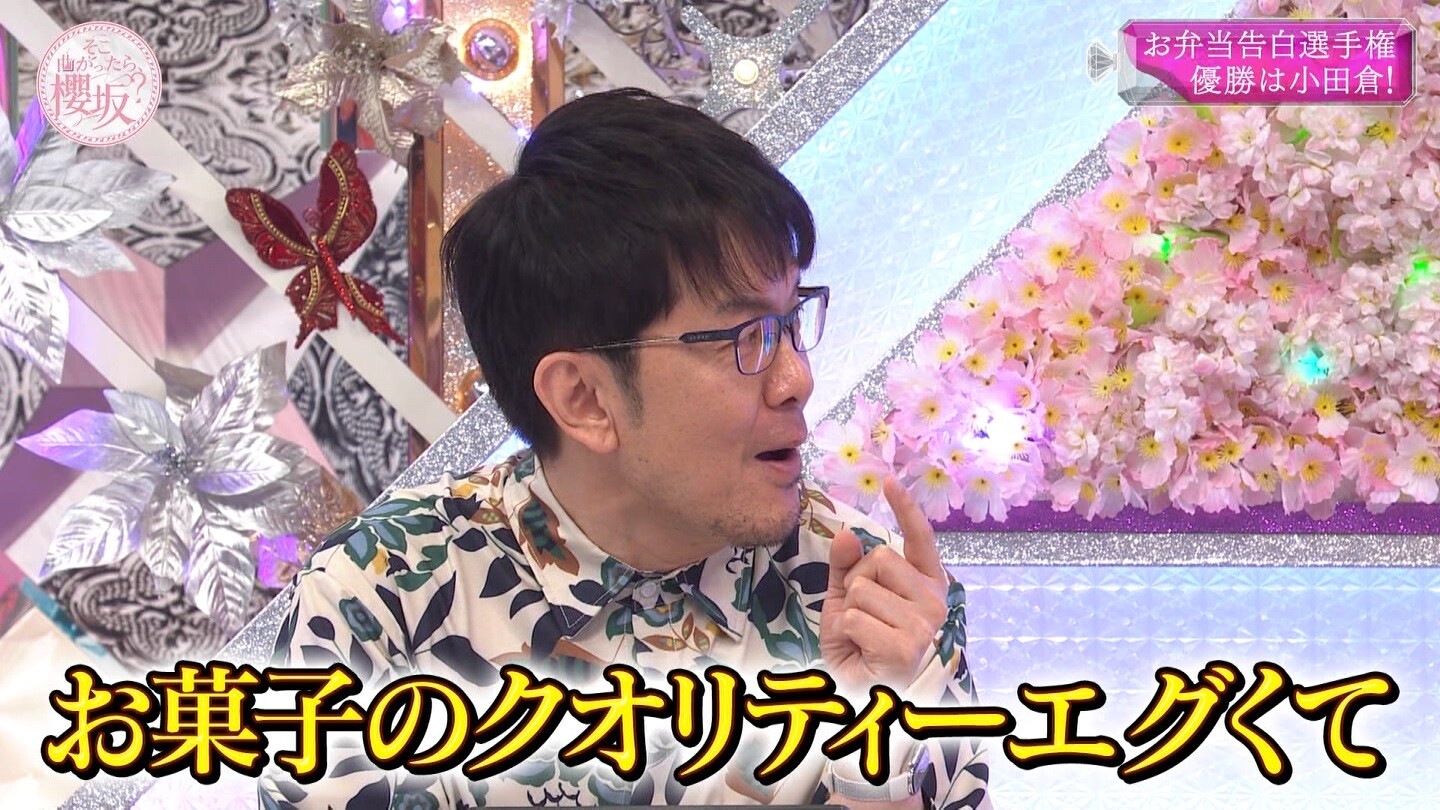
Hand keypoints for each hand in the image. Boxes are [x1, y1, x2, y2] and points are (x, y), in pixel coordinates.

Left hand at [819, 478, 948, 691]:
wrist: (860, 694)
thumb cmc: (860, 649)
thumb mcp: (847, 600)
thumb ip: (846, 566)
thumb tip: (846, 533)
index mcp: (926, 584)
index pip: (919, 539)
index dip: (905, 508)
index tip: (890, 480)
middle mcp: (935, 600)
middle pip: (879, 558)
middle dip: (856, 584)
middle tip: (862, 617)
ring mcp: (926, 624)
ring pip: (863, 588)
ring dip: (850, 613)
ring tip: (862, 637)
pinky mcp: (908, 645)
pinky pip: (857, 617)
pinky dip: (848, 633)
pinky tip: (863, 651)